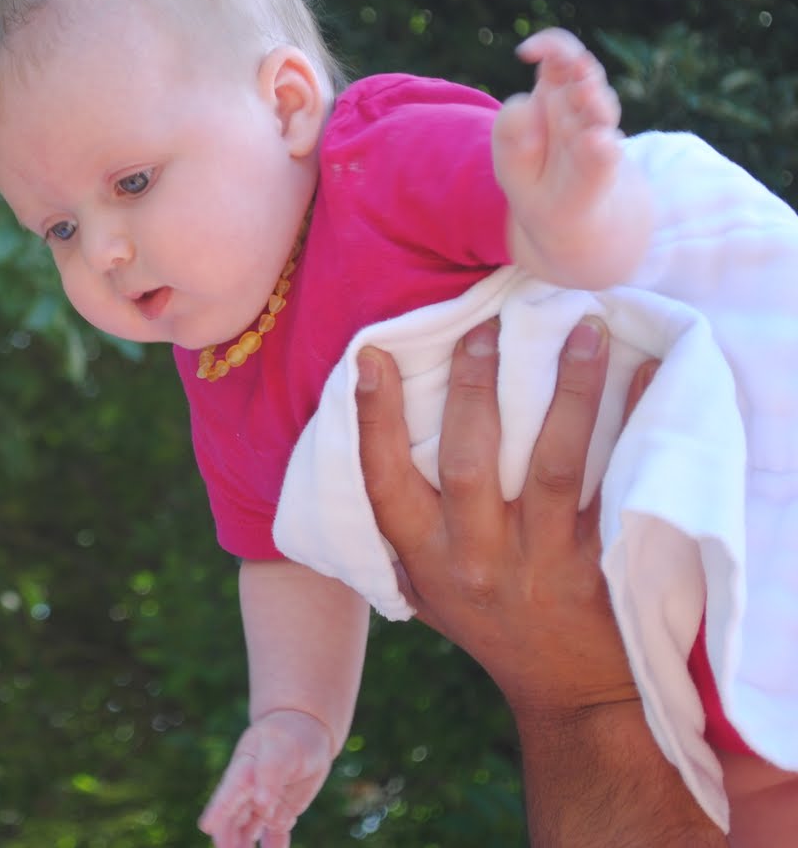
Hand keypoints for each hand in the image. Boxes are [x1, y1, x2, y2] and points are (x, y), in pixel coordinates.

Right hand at [198, 708, 333, 847]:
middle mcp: (248, 789)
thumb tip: (260, 803)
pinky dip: (273, 846)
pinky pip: (275, 833)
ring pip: (250, 830)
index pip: (229, 792)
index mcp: (244, 768)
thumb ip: (271, 774)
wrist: (304, 729)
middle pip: (234, 819)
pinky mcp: (280, 810)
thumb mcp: (282, 748)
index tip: (207, 827)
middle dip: (230, 839)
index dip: (218, 810)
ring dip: (245, 847)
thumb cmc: (289, 734)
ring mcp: (263, 802)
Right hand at [354, 315, 647, 718]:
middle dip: (476, 386)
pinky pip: (618, 487)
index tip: (372, 356)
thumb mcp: (424, 584)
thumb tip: (370, 424)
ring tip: (581, 329)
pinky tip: (647, 375)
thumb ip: (401, 521)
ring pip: (552, 465)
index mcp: (426, 559)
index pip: (385, 483)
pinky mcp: (602, 567)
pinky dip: (636, 426)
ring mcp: (543, 564)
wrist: (573, 695)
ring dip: (567, 392)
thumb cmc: (489, 623)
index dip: (374, 419)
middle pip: (470, 462)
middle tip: (486, 324)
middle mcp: (478, 560)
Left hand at [493, 27, 624, 242]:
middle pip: (585, 77)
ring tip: (586, 93)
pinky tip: (598, 142)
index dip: (551, 46)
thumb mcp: (510, 158)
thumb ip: (511, 130)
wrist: (570, 229)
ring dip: (594, 100)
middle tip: (575, 66)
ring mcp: (595, 141)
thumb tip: (527, 104)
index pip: (559, 60)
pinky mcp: (602, 174)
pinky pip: (604, 155)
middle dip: (579, 69)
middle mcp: (579, 114)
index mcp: (553, 101)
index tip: (526, 51)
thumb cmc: (537, 183)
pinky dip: (601, 148)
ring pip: (601, 109)